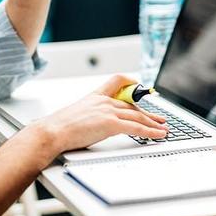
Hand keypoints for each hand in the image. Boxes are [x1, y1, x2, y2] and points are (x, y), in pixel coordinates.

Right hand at [32, 75, 167, 155]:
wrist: (52, 132)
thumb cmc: (60, 127)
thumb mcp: (78, 114)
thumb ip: (91, 114)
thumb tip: (96, 123)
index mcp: (95, 96)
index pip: (116, 80)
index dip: (131, 82)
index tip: (139, 87)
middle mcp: (103, 100)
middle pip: (132, 104)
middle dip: (148, 112)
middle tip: (159, 118)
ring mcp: (107, 111)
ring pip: (137, 115)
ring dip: (153, 123)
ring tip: (163, 128)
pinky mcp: (110, 123)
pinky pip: (136, 127)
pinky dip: (150, 131)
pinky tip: (158, 135)